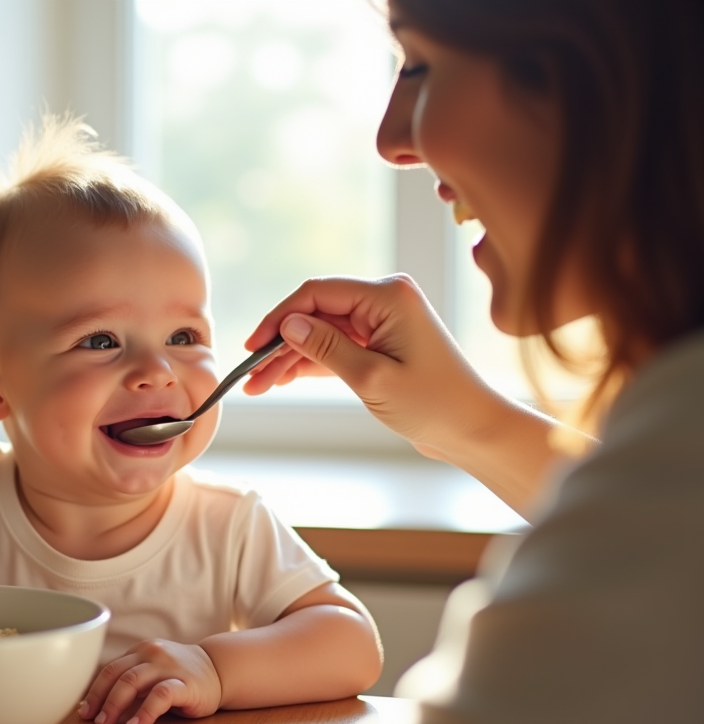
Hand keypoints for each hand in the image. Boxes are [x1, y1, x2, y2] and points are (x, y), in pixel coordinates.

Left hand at [78, 639, 222, 723]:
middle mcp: (151, 654)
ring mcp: (168, 667)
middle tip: (91, 720)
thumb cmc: (178, 676)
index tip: (83, 712)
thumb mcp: (151, 672)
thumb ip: (128, 682)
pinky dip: (145, 711)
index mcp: (140, 651)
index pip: (109, 669)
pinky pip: (161, 695)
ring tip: (106, 723)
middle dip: (100, 698)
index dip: (93, 691)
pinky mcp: (186, 684)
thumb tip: (93, 706)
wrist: (218, 669)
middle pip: (116, 674)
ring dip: (115, 704)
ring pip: (133, 681)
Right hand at [243, 273, 497, 459]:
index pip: (317, 293)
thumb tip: (288, 323)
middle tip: (251, 374)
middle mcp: (384, 300)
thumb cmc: (434, 404)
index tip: (252, 347)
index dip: (279, 317)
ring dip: (289, 357)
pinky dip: (309, 363)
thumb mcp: (372, 378)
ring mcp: (381, 322)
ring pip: (320, 332)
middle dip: (280, 343)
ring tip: (259, 385)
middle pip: (315, 313)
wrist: (472, 429)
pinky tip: (281, 379)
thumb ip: (326, 348)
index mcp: (388, 296)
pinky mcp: (379, 344)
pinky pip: (334, 346)